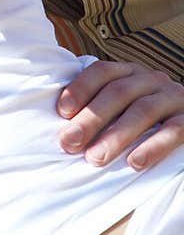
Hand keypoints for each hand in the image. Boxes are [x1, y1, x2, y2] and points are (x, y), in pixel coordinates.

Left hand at [56, 60, 183, 169]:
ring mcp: (174, 97)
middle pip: (118, 92)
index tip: (62, 112)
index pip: (102, 71)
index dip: (80, 88)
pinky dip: (153, 146)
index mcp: (130, 72)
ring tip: (95, 158)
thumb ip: (99, 106)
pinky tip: (135, 163)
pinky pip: (174, 131)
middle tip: (70, 143)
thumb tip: (64, 126)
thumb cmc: (146, 119)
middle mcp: (152, 79)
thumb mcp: (124, 105)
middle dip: (91, 118)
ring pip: (143, 111)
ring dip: (116, 136)